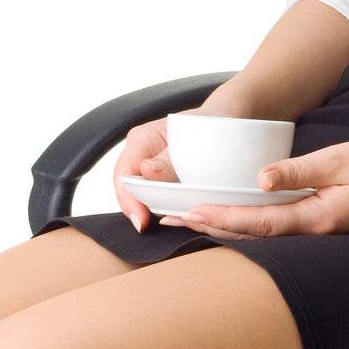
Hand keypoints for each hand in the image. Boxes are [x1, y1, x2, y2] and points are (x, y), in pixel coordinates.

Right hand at [115, 84, 257, 231]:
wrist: (225, 121)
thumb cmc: (208, 124)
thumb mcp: (191, 139)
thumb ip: (168, 158)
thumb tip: (145, 171)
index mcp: (142, 139)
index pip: (124, 173)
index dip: (129, 199)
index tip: (141, 220)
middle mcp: (141, 154)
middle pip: (129, 188)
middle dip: (137, 209)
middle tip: (148, 227)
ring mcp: (151, 168)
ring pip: (141, 195)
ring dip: (150, 210)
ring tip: (162, 224)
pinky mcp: (163, 180)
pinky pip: (157, 197)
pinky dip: (163, 207)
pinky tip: (174, 217)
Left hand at [159, 138, 348, 238]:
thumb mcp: (344, 159)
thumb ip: (300, 170)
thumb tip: (260, 177)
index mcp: (318, 218)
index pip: (259, 222)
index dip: (222, 218)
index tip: (190, 212)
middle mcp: (315, 233)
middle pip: (253, 237)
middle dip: (212, 227)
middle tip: (172, 219)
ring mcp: (320, 234)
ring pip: (264, 236)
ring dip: (227, 228)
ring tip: (192, 220)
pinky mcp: (325, 228)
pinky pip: (279, 231)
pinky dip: (250, 225)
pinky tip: (236, 220)